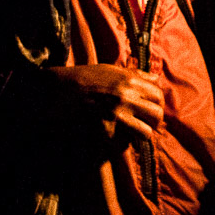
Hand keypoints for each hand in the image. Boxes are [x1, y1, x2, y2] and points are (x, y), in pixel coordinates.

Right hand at [46, 64, 164, 142]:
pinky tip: (113, 138)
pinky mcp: (104, 130)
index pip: (159, 95)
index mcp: (129, 81)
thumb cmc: (83, 78)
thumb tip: (155, 77)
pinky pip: (124, 144)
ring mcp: (116, 115)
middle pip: (157, 115)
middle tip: (143, 124)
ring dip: (140, 134)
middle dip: (153, 122)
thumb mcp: (110, 70)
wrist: (56, 89)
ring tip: (131, 133)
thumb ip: (135, 74)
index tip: (150, 110)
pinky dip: (120, 143)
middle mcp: (126, 97)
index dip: (157, 104)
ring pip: (146, 133)